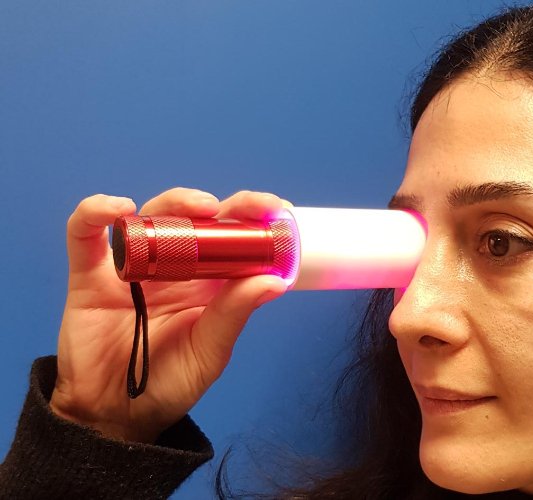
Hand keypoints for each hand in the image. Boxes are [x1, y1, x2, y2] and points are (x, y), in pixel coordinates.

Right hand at [50, 188, 288, 442]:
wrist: (113, 415)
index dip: (254, 218)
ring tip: (200, 208)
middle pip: (197, 219)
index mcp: (210, 283)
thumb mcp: (210, 352)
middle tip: (245, 208)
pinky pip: (85, 234)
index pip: (234, 239)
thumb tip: (276, 280)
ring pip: (152, 216)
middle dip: (224, 207)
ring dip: (176, 202)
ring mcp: (133, 266)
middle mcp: (175, 267)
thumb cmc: (169, 383)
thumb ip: (234, 314)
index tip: (277, 210)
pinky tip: (117, 209)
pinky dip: (95, 212)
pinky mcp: (90, 274)